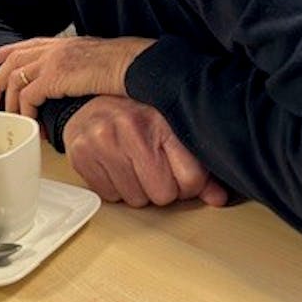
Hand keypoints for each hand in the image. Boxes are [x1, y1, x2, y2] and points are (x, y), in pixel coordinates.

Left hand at [0, 35, 154, 118]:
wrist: (136, 66)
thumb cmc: (126, 69)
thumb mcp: (97, 63)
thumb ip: (80, 69)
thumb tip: (75, 85)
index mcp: (65, 44)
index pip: (28, 44)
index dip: (7, 51)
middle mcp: (55, 48)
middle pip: (13, 60)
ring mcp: (53, 60)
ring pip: (15, 79)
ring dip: (10, 103)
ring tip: (12, 121)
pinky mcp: (54, 77)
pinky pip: (28, 96)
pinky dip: (26, 112)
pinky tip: (32, 125)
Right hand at [63, 96, 228, 207]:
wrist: (90, 102)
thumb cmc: (136, 118)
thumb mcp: (171, 131)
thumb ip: (199, 166)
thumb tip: (219, 199)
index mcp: (162, 118)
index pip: (191, 179)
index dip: (187, 185)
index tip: (178, 173)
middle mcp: (132, 125)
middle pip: (162, 194)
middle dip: (160, 189)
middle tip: (150, 168)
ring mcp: (103, 139)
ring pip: (135, 200)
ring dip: (135, 189)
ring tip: (130, 164)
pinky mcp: (81, 154)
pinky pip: (109, 197)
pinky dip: (113, 188)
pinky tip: (112, 165)